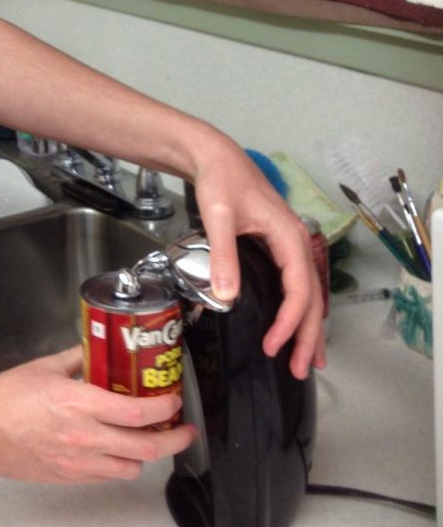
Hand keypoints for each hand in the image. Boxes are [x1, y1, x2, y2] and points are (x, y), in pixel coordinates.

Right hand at [0, 347, 197, 484]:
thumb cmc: (4, 398)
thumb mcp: (45, 367)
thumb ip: (78, 358)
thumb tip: (100, 349)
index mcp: (79, 404)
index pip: (137, 413)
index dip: (164, 409)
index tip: (174, 400)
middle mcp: (84, 438)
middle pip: (145, 448)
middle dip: (174, 440)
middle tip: (184, 430)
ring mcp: (77, 463)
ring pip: (130, 468)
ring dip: (144, 454)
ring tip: (146, 438)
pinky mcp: (68, 478)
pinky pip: (106, 476)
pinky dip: (118, 464)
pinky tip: (114, 449)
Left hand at [193, 141, 325, 379]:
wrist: (215, 157)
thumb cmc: (219, 181)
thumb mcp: (218, 215)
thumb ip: (223, 254)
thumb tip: (227, 297)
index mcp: (288, 236)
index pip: (299, 289)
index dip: (288, 321)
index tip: (272, 347)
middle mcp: (296, 242)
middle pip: (311, 297)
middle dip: (307, 335)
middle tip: (297, 370)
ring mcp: (289, 245)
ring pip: (307, 293)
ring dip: (307, 327)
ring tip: (306, 360)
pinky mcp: (278, 247)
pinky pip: (296, 284)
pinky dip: (299, 310)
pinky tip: (293, 327)